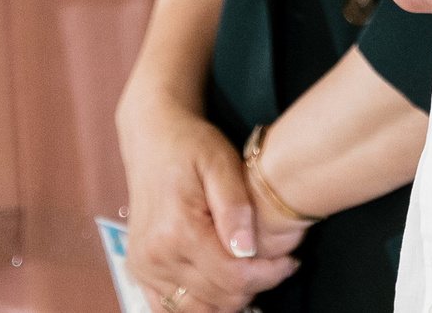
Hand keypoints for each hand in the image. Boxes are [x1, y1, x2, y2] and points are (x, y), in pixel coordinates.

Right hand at [117, 91, 302, 312]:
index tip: (290, 261)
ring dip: (230, 299)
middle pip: (219, 298)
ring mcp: (144, 267)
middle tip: (274, 262)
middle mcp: (155, 256)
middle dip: (255, 285)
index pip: (233, 277)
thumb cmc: (191, 145)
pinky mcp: (141, 270)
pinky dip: (201, 305)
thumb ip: (235, 207)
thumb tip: (247, 250)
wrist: (152, 137)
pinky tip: (222, 287)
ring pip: (199, 310)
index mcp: (177, 231)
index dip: (269, 275)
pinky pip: (171, 309)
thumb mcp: (221, 162)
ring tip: (250, 272)